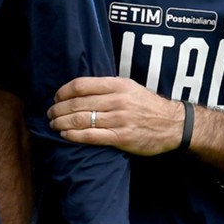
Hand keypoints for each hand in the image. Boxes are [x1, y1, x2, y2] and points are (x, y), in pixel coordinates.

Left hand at [47, 76, 183, 155]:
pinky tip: (66, 135)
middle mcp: (117, 100)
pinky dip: (74, 136)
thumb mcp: (130, 87)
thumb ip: (107, 87)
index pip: (82, 85)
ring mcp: (119, 120)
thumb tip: (80, 89)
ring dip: (62, 123)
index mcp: (118, 85)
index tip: (56, 97)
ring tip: (54, 125)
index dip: (63, 92)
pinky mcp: (122, 138)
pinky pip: (92, 136)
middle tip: (50, 114)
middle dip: (58, 109)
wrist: (173, 125)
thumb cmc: (148, 105)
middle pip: (78, 103)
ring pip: (82, 120)